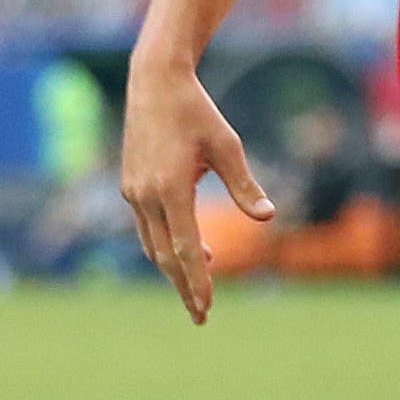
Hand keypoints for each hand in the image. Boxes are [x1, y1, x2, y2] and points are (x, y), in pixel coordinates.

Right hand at [120, 54, 272, 322]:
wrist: (155, 83)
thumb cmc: (197, 113)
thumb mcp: (228, 146)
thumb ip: (244, 185)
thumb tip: (269, 217)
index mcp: (170, 190)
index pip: (187, 249)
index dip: (198, 281)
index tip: (207, 307)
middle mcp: (146, 197)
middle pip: (166, 256)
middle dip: (184, 286)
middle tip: (201, 316)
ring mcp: (133, 193)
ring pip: (154, 244)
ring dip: (176, 267)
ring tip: (200, 285)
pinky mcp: (130, 187)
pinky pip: (148, 227)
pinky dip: (167, 244)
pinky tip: (191, 247)